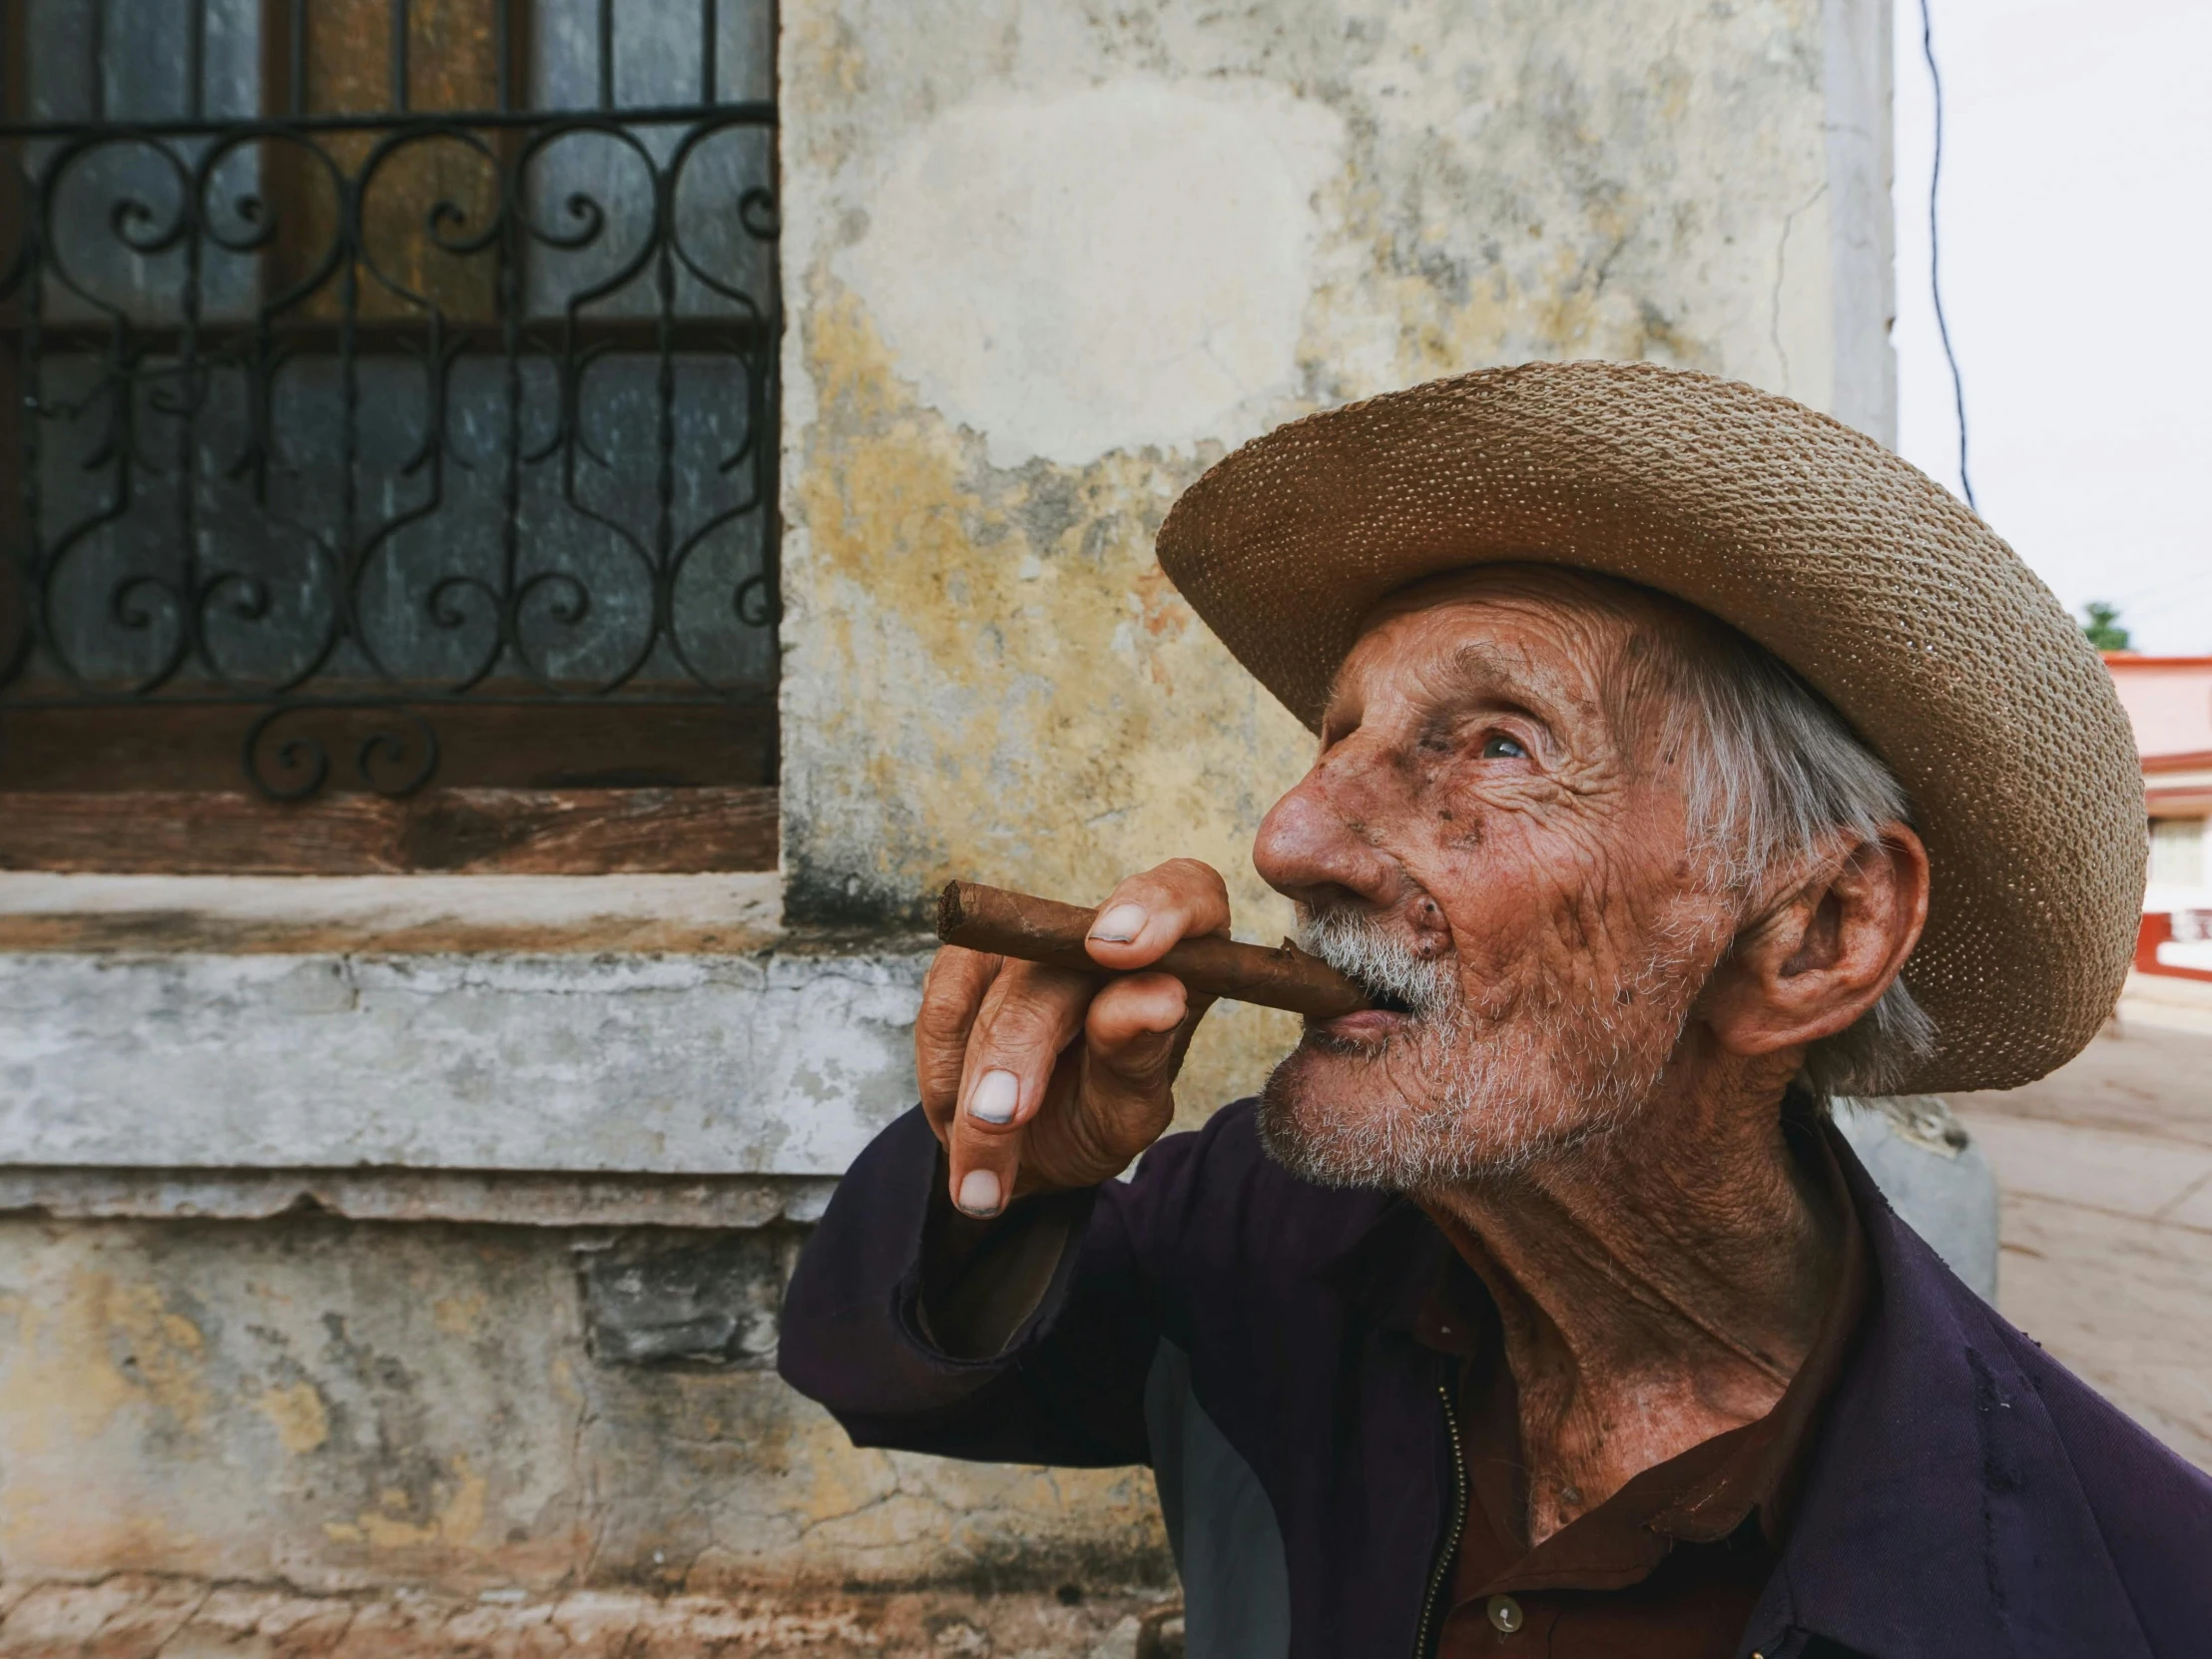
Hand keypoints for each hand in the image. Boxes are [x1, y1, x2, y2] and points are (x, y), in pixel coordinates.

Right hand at [914, 858, 1229, 1216]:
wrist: (1028, 1147)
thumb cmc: (1098, 1116)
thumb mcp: (1130, 1111)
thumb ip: (1141, 1056)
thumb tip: (1156, 996)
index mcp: (1179, 955)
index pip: (1187, 893)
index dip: (1156, 907)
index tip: (1118, 949)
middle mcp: (1105, 933)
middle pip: (1058, 965)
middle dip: (1021, 1048)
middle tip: (1003, 1119)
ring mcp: (1030, 940)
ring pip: (992, 992)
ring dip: (973, 1087)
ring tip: (982, 1172)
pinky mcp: (968, 959)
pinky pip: (942, 1006)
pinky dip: (943, 1076)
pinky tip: (959, 1128)